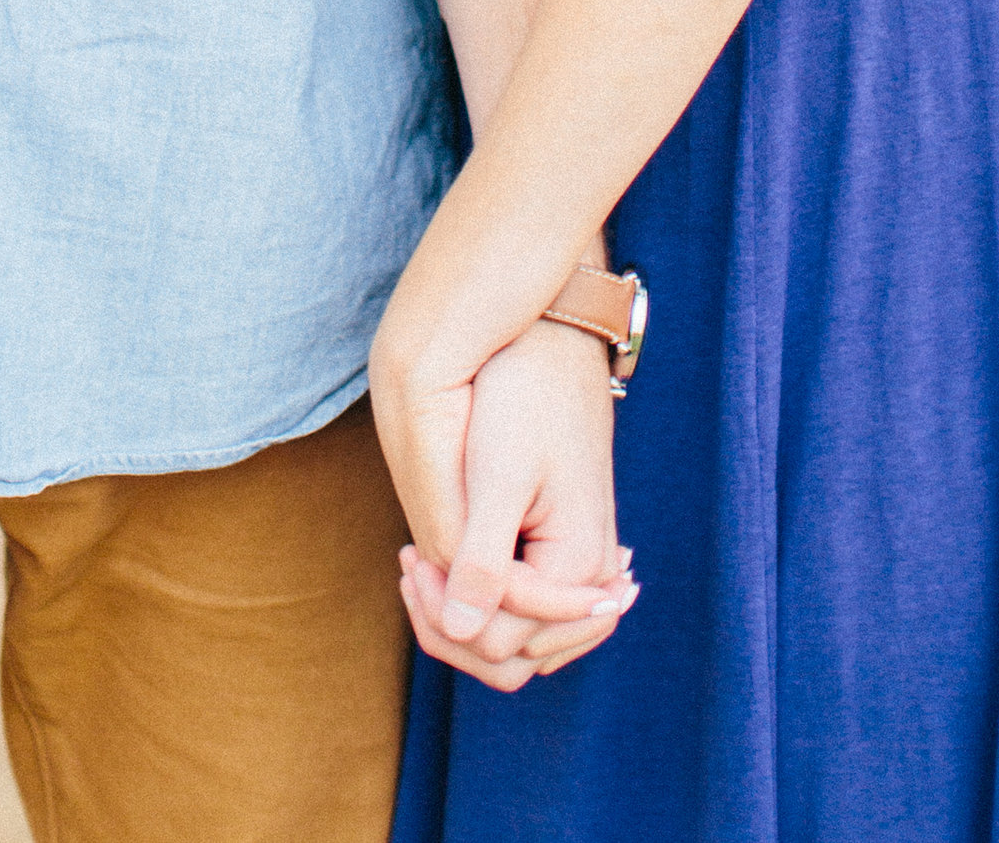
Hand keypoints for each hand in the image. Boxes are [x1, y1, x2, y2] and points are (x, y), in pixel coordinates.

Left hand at [374, 311, 634, 692]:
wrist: (557, 344)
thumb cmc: (526, 397)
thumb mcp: (499, 476)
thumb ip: (484, 559)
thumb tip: (459, 632)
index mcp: (581, 569)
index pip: (500, 643)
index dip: (444, 614)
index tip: (404, 558)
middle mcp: (593, 584)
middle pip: (511, 655)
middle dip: (451, 623)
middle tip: (407, 566)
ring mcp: (583, 574)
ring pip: (516, 638)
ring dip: (463, 613)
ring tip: (418, 562)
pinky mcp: (567, 556)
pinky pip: (524, 607)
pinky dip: (482, 595)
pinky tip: (445, 560)